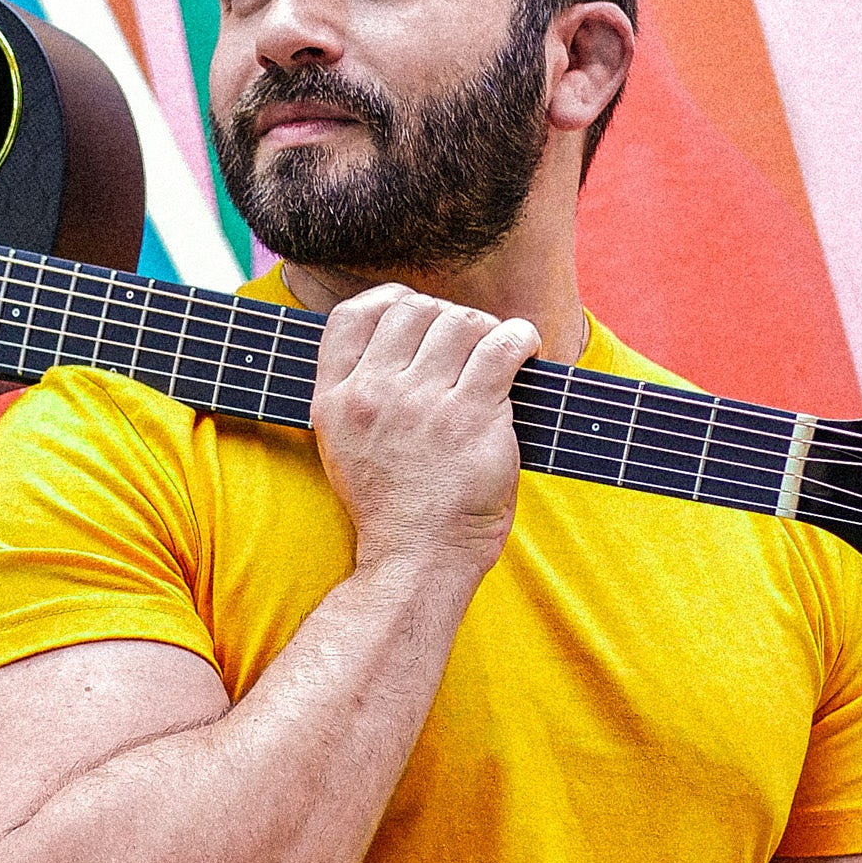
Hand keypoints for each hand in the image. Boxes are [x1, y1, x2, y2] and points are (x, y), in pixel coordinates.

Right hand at [308, 284, 541, 583]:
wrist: (417, 560)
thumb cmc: (395, 507)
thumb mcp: (346, 446)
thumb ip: (362, 394)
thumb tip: (405, 339)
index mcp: (335, 400)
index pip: (353, 315)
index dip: (393, 302)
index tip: (422, 315)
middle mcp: (372, 394)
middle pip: (414, 309)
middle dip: (447, 317)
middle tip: (470, 345)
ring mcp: (420, 404)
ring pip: (460, 322)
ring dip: (487, 329)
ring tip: (499, 352)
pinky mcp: (470, 415)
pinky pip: (501, 347)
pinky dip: (521, 339)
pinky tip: (526, 349)